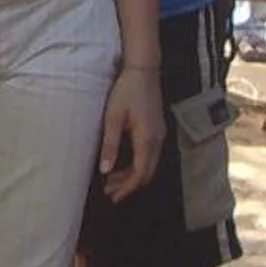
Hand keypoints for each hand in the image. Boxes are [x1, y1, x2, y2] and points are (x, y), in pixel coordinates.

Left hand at [97, 65, 165, 202]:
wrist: (143, 70)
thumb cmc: (126, 91)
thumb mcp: (112, 118)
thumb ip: (110, 145)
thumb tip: (105, 170)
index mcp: (146, 139)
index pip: (139, 173)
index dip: (127, 188)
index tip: (112, 196)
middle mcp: (157, 140)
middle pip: (146, 173)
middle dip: (129, 185)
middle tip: (109, 192)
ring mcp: (160, 135)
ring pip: (149, 165)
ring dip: (132, 175)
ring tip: (112, 180)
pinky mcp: (158, 129)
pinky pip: (150, 155)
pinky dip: (137, 164)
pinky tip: (123, 163)